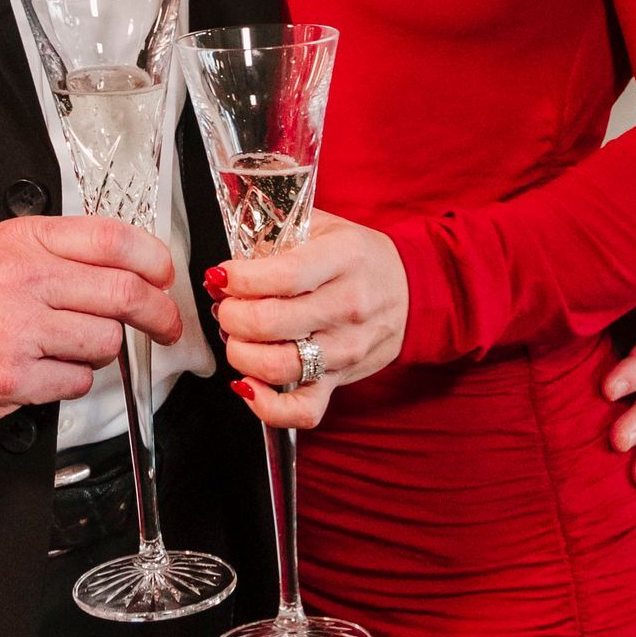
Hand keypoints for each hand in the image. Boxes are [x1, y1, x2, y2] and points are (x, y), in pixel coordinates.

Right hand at [0, 214, 182, 430]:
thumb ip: (58, 251)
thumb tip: (126, 265)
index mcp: (26, 241)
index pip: (113, 240)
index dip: (154, 258)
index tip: (166, 277)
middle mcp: (25, 280)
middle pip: (124, 293)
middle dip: (159, 314)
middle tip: (166, 325)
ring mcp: (19, 331)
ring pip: (105, 342)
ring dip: (99, 349)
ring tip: (66, 345)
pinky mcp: (13, 377)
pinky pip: (76, 381)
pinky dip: (70, 379)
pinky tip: (44, 369)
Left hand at [207, 207, 408, 431]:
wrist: (413, 290)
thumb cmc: (360, 257)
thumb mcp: (324, 226)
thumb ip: (275, 234)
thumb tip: (227, 268)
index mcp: (342, 258)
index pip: (281, 276)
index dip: (239, 280)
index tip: (222, 277)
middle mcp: (347, 305)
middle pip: (270, 323)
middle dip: (231, 315)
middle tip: (227, 306)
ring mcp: (345, 348)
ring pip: (277, 367)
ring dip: (240, 354)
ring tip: (237, 337)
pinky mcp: (341, 380)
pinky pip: (302, 410)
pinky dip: (266, 406)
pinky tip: (248, 385)